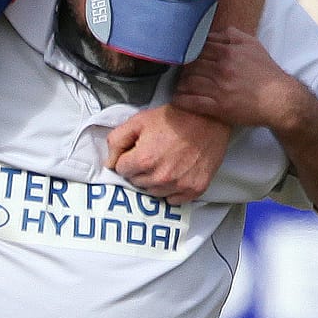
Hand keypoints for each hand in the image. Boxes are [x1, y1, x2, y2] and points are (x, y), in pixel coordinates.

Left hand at [104, 104, 227, 202]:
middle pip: (136, 183)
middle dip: (141, 170)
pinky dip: (172, 190)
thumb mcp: (138, 121)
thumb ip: (116, 141)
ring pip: (153, 192)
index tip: (139, 150)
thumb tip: (109, 164)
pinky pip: (173, 200)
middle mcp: (160, 177)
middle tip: (155, 153)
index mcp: (144, 160)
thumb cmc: (174, 118)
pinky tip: (177, 173)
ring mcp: (178, 185)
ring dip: (155, 181)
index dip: (128, 158)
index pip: (121, 170)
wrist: (208, 118)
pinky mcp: (194, 189)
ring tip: (167, 162)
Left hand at [169, 26, 307, 132]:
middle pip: (191, 65)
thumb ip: (232, 35)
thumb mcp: (253, 45)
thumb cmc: (266, 71)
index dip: (188, 52)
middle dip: (183, 68)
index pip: (197, 48)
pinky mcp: (218, 107)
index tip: (184, 56)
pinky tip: (177, 99)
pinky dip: (181, 100)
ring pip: (188, 82)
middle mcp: (221, 68)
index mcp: (228, 52)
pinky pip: (193, 102)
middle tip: (179, 72)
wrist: (280, 98)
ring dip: (180, 83)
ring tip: (179, 84)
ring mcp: (218, 88)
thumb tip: (213, 32)